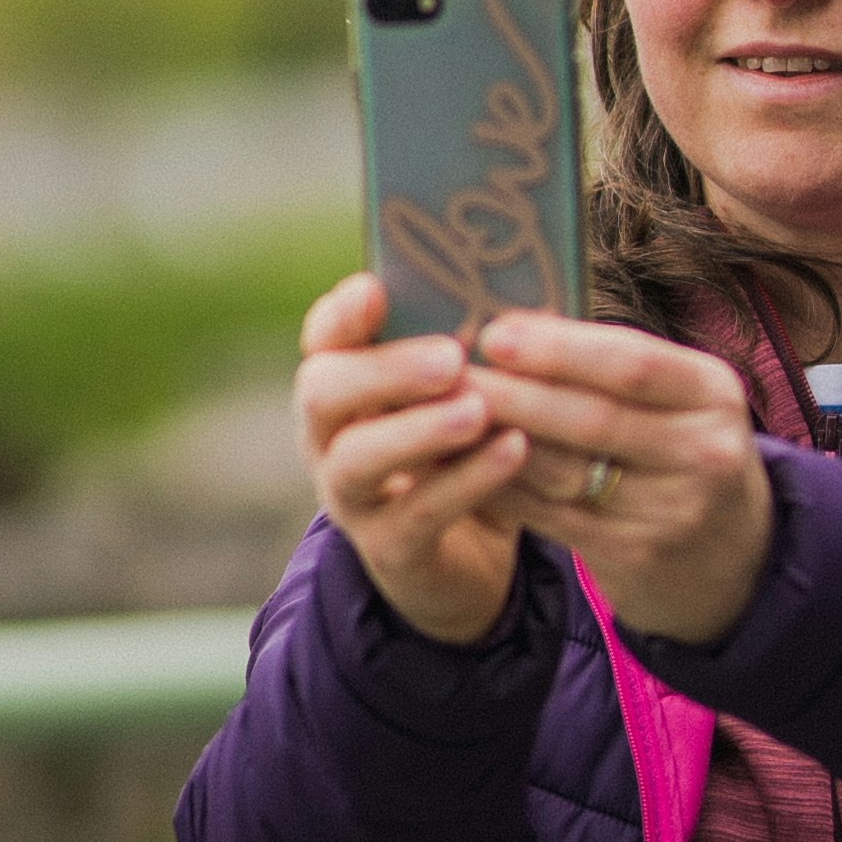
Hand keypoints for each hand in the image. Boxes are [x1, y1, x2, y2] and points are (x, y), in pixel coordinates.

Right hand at [296, 274, 537, 646]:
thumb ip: (471, 347)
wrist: (470, 555)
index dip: (341, 314)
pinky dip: (468, 478)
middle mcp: (329, 437)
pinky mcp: (389, 548)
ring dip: (418, 429)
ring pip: (358, 459)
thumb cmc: (465, 448)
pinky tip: (514, 449)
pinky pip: (419, 512)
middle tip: (451, 358)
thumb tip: (519, 286)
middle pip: (322, 393)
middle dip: (385, 371)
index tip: (376, 289)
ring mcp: (351, 497)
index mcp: (343, 383)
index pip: (321, 338)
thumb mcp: (463, 391)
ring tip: (478, 409)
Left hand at [466, 309, 774, 652]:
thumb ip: (608, 364)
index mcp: (712, 392)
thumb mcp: (677, 399)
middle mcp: (704, 451)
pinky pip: (552, 517)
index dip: (559, 348)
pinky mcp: (637, 556)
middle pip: (593, 418)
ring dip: (494, 444)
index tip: (493, 332)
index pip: (632, 363)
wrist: (735, 554)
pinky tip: (460, 469)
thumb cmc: (680, 449)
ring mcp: (674, 511)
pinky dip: (502, 489)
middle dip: (513, 394)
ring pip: (565, 471)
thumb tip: (512, 319)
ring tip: (438, 418)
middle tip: (447, 375)